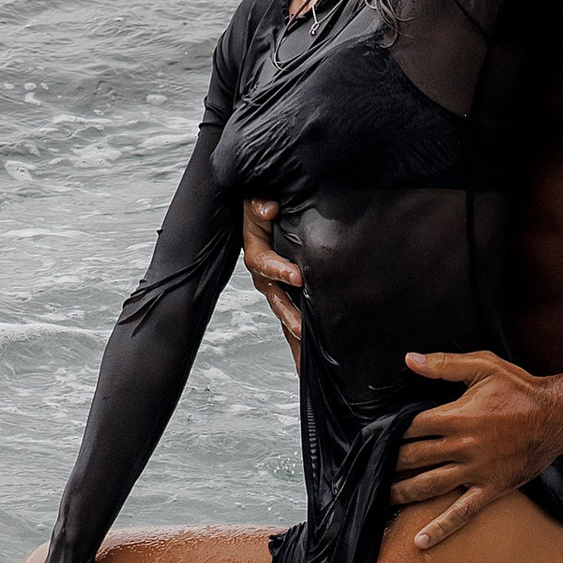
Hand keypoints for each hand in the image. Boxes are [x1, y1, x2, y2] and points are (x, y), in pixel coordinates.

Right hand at [242, 196, 304, 366]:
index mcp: (257, 249)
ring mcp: (276, 286)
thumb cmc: (264, 203)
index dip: (278, 270)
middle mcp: (264, 273)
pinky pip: (291, 318)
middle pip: (274, 298)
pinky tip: (305, 362)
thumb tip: (268, 209)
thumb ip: (259, 204)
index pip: (262, 263)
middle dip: (287, 315)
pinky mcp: (288, 294)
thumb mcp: (257, 200)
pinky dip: (298, 342)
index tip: (298, 277)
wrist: (268, 207)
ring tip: (305, 356)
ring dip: (293, 331)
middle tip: (300, 328)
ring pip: (283, 312)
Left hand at [393, 349, 562, 550]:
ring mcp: (475, 471)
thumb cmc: (520, 389)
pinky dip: (440, 529)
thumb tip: (410, 360)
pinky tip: (421, 542)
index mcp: (456, 417)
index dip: (388, 433)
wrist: (558, 416)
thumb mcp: (483, 366)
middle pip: (412, 458)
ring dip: (401, 494)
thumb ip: (444, 364)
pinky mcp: (490, 489)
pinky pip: (462, 513)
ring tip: (381, 498)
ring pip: (428, 487)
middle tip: (370, 470)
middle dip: (388, 464)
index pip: (409, 428)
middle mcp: (462, 446)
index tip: (374, 439)